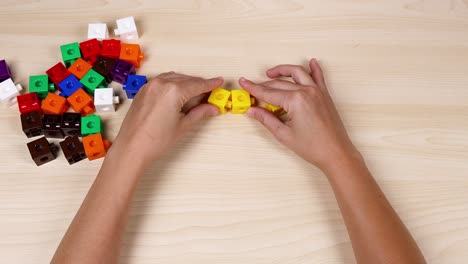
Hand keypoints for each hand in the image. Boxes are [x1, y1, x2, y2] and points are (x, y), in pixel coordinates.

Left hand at [112, 72, 222, 165]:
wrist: (132, 148)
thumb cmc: (156, 140)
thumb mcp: (183, 126)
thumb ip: (200, 113)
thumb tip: (213, 108)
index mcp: (173, 90)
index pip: (198, 84)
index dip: (211, 84)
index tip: (219, 82)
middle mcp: (161, 83)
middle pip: (187, 80)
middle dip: (200, 85)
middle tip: (211, 92)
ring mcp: (150, 85)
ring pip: (175, 78)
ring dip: (187, 83)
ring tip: (196, 94)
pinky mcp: (143, 91)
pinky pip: (163, 81)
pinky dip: (173, 84)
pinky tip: (179, 94)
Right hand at [239, 59, 358, 171]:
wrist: (336, 153)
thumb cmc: (313, 147)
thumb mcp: (284, 134)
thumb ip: (266, 119)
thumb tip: (252, 111)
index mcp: (296, 100)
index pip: (268, 92)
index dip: (253, 89)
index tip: (243, 83)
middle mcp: (307, 91)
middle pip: (280, 84)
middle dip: (264, 85)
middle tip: (252, 88)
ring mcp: (317, 92)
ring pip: (298, 73)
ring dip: (283, 70)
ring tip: (271, 73)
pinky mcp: (325, 96)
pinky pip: (319, 77)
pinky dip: (314, 68)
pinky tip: (312, 61)